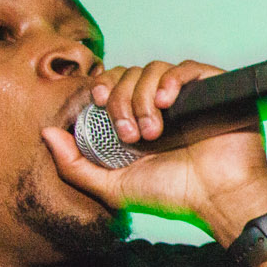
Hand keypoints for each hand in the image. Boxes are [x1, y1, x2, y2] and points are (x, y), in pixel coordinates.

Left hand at [40, 60, 266, 242]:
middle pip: (130, 74)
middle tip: (130, 135)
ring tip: (153, 130)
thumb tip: (47, 133)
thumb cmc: (174, 196)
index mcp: (142, 120)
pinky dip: (172, 79)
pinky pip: (189, 68)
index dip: (103, 86)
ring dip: (143, 96)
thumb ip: (75, 166)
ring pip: (155, 69)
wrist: (218, 198)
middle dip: (121, 100)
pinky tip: (167, 102)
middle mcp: (166, 106)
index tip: (97, 101)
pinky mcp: (216, 92)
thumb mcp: (113, 186)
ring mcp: (192, 98)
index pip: (116, 84)